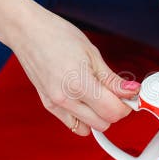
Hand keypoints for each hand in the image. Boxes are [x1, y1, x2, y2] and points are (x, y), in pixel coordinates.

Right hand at [0, 0, 136, 135]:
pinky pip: (72, 125)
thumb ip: (112, 79)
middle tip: (115, 93)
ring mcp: (55, 104)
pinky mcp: (48, 105)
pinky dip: (84, 119)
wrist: (27, 31)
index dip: (126, 104)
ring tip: (99, 95)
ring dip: (99, 116)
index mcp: (79, 84)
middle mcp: (65, 99)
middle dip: (114, 110)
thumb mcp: (92, 54)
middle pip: (103, 123)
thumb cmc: (57, 35)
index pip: (113, 111)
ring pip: (88, 128)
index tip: (129, 95)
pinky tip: (86, 102)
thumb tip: (131, 91)